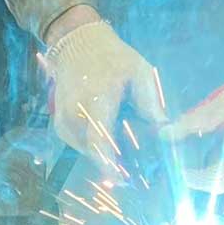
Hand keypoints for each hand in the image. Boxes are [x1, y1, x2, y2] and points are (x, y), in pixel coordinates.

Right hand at [43, 9, 165, 168]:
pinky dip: (95, 148)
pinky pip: (80, 146)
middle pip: (94, 152)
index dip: (110, 166)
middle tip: (138, 171)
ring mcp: (64, 121)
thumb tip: (163, 131)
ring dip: (106, 156)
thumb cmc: (114, 58)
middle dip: (116, 164)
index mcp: (95, 102)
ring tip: (127, 155)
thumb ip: (150, 103)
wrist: (78, 44)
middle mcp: (74, 115)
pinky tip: (110, 143)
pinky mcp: (60, 125)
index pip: (99, 142)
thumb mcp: (140, 73)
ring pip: (87, 152)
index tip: (124, 180)